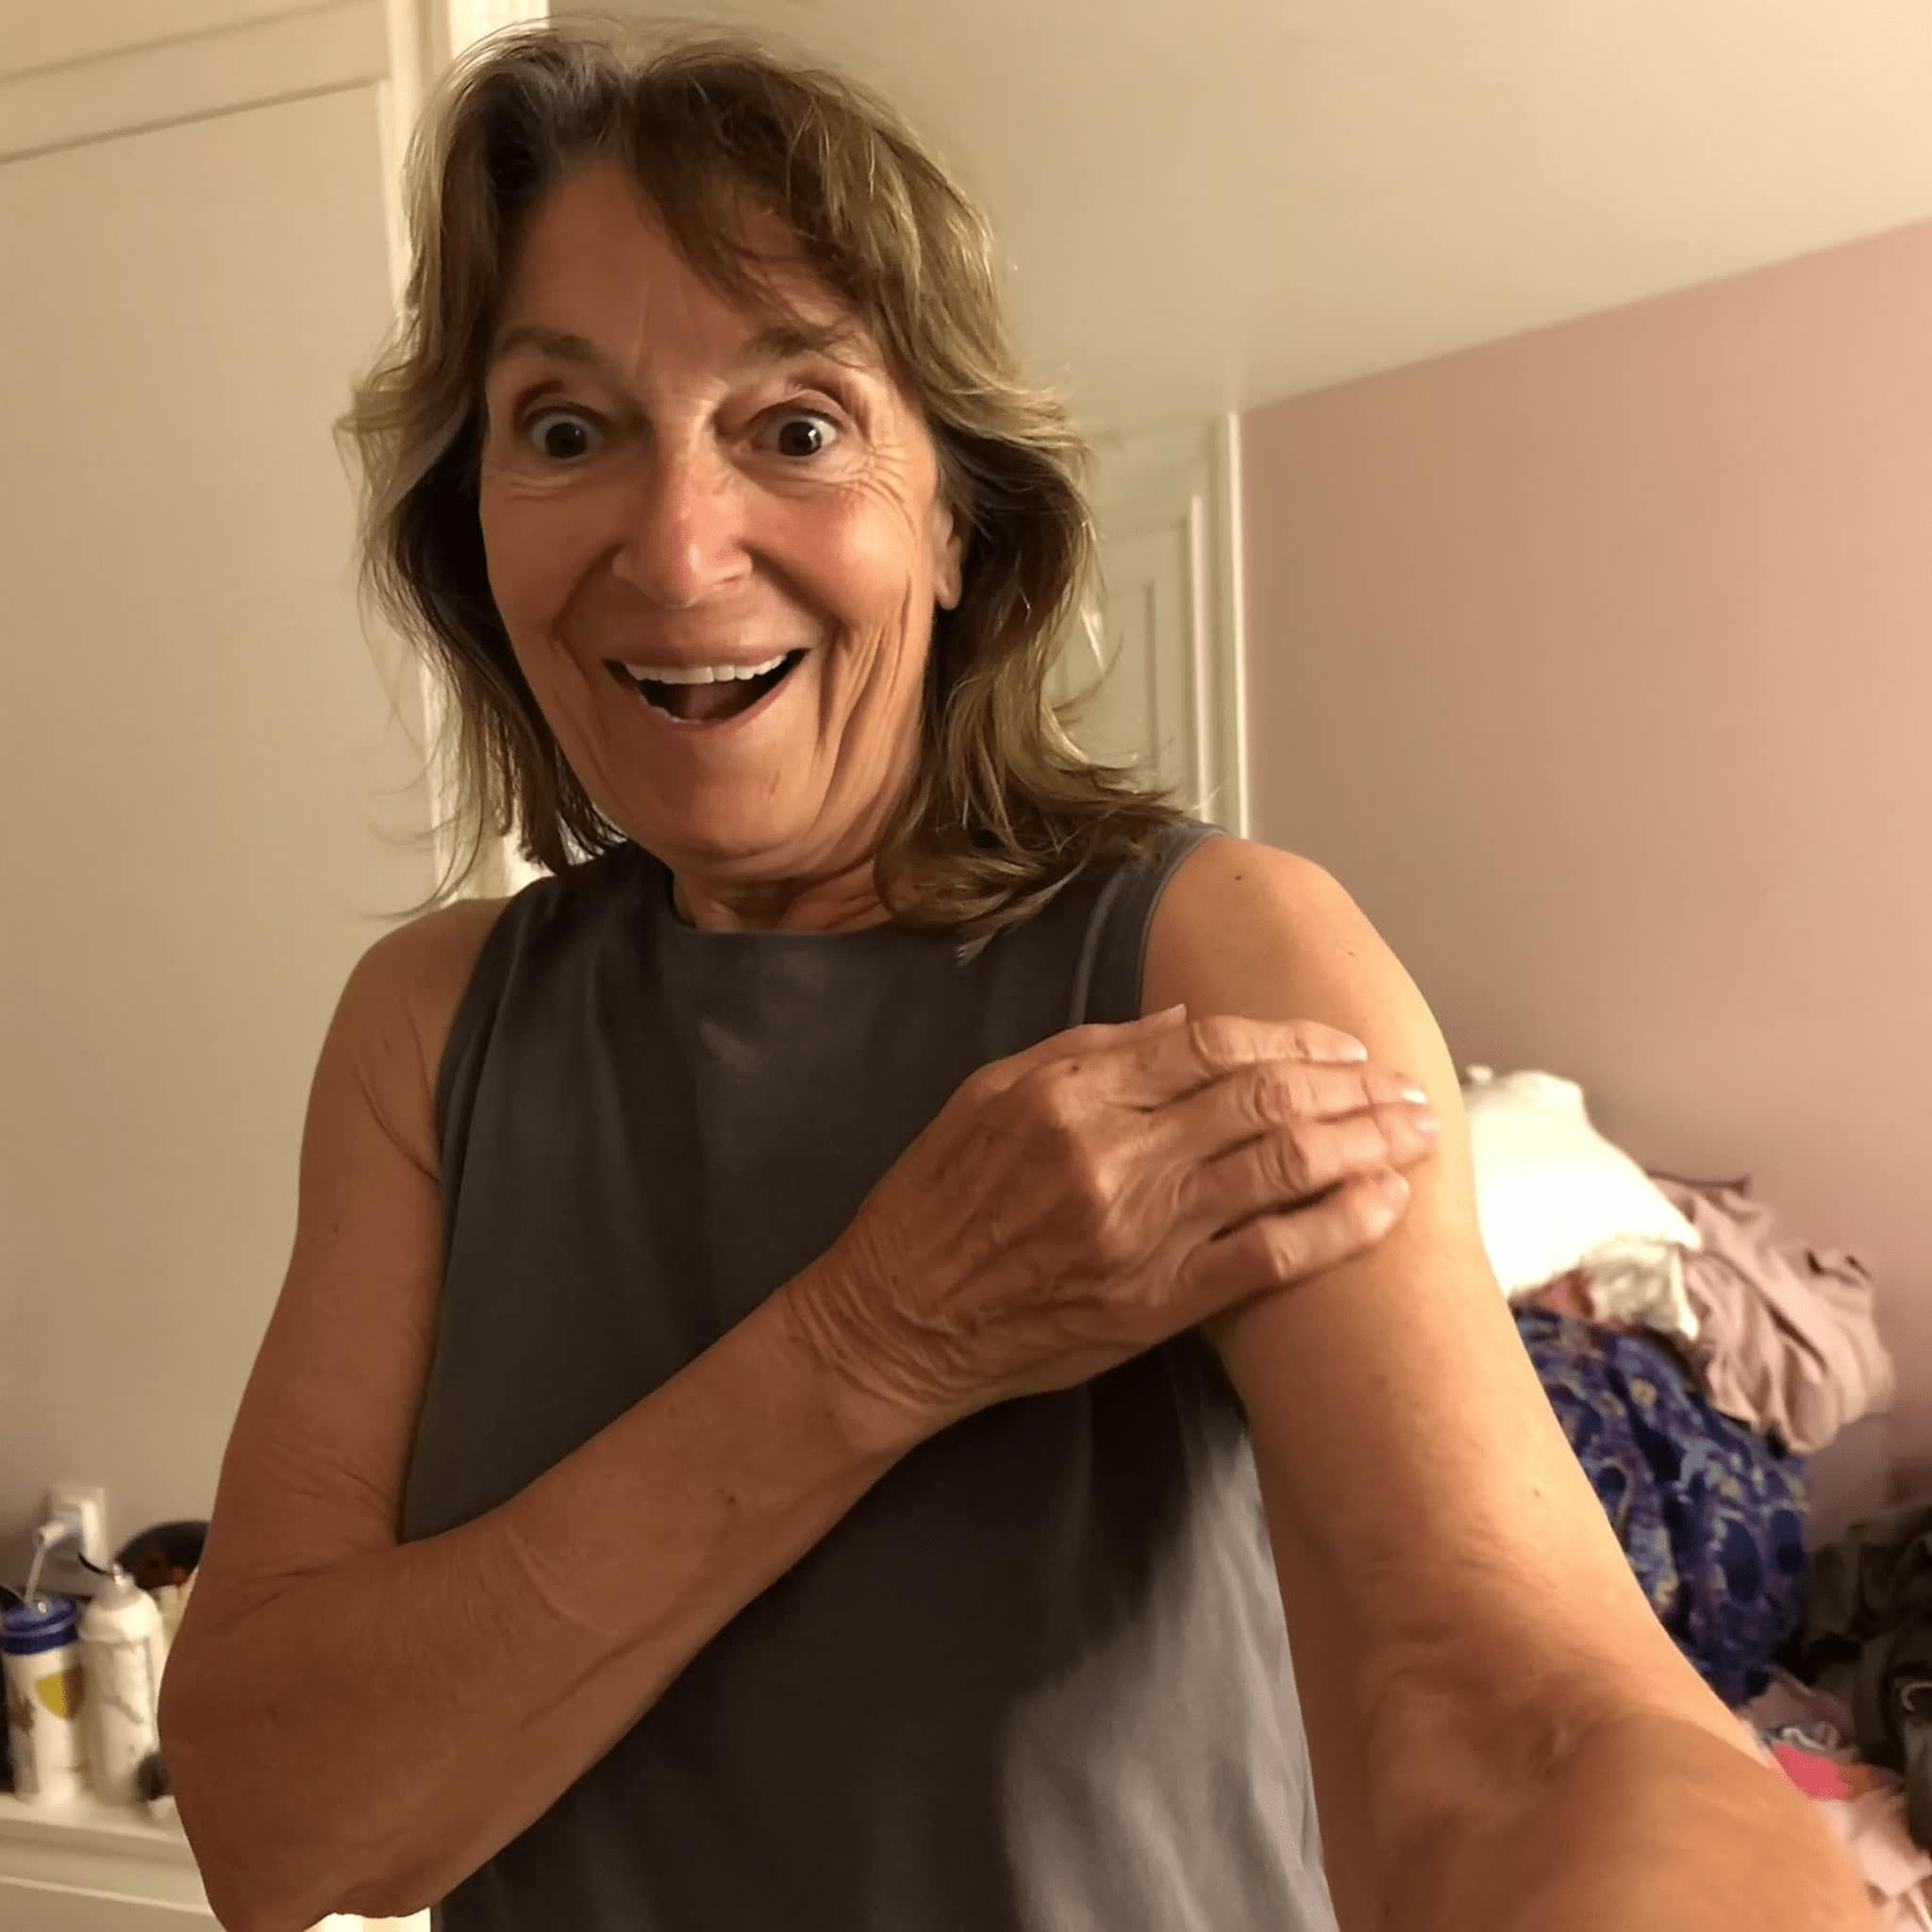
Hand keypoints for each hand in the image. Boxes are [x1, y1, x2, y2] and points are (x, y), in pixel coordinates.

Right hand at [789, 1005, 1440, 1447]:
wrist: (899, 1320)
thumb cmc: (938, 1200)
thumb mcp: (988, 1092)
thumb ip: (1087, 1050)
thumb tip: (1187, 1018)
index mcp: (1071, 1091)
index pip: (1211, 1043)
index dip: (1291, 1038)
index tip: (1339, 1045)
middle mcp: (1115, 1153)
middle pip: (1265, 1097)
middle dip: (1352, 1085)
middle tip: (1407, 1085)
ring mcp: (1142, 1230)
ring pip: (1282, 1166)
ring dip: (1365, 1142)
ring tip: (1420, 1133)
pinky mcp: (1157, 1301)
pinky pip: (1270, 1256)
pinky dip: (1337, 1226)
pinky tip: (1386, 1204)